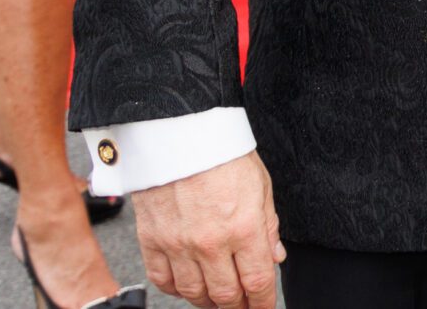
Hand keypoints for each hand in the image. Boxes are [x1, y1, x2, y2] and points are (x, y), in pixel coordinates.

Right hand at [132, 151, 284, 308]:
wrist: (179, 135)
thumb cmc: (223, 154)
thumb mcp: (261, 186)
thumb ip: (268, 226)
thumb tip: (275, 257)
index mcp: (243, 229)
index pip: (257, 281)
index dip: (262, 301)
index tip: (264, 307)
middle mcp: (210, 243)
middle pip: (225, 295)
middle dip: (238, 306)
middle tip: (243, 306)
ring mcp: (178, 245)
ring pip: (193, 293)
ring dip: (208, 302)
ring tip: (218, 299)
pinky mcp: (151, 241)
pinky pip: (162, 280)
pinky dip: (176, 289)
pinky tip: (187, 286)